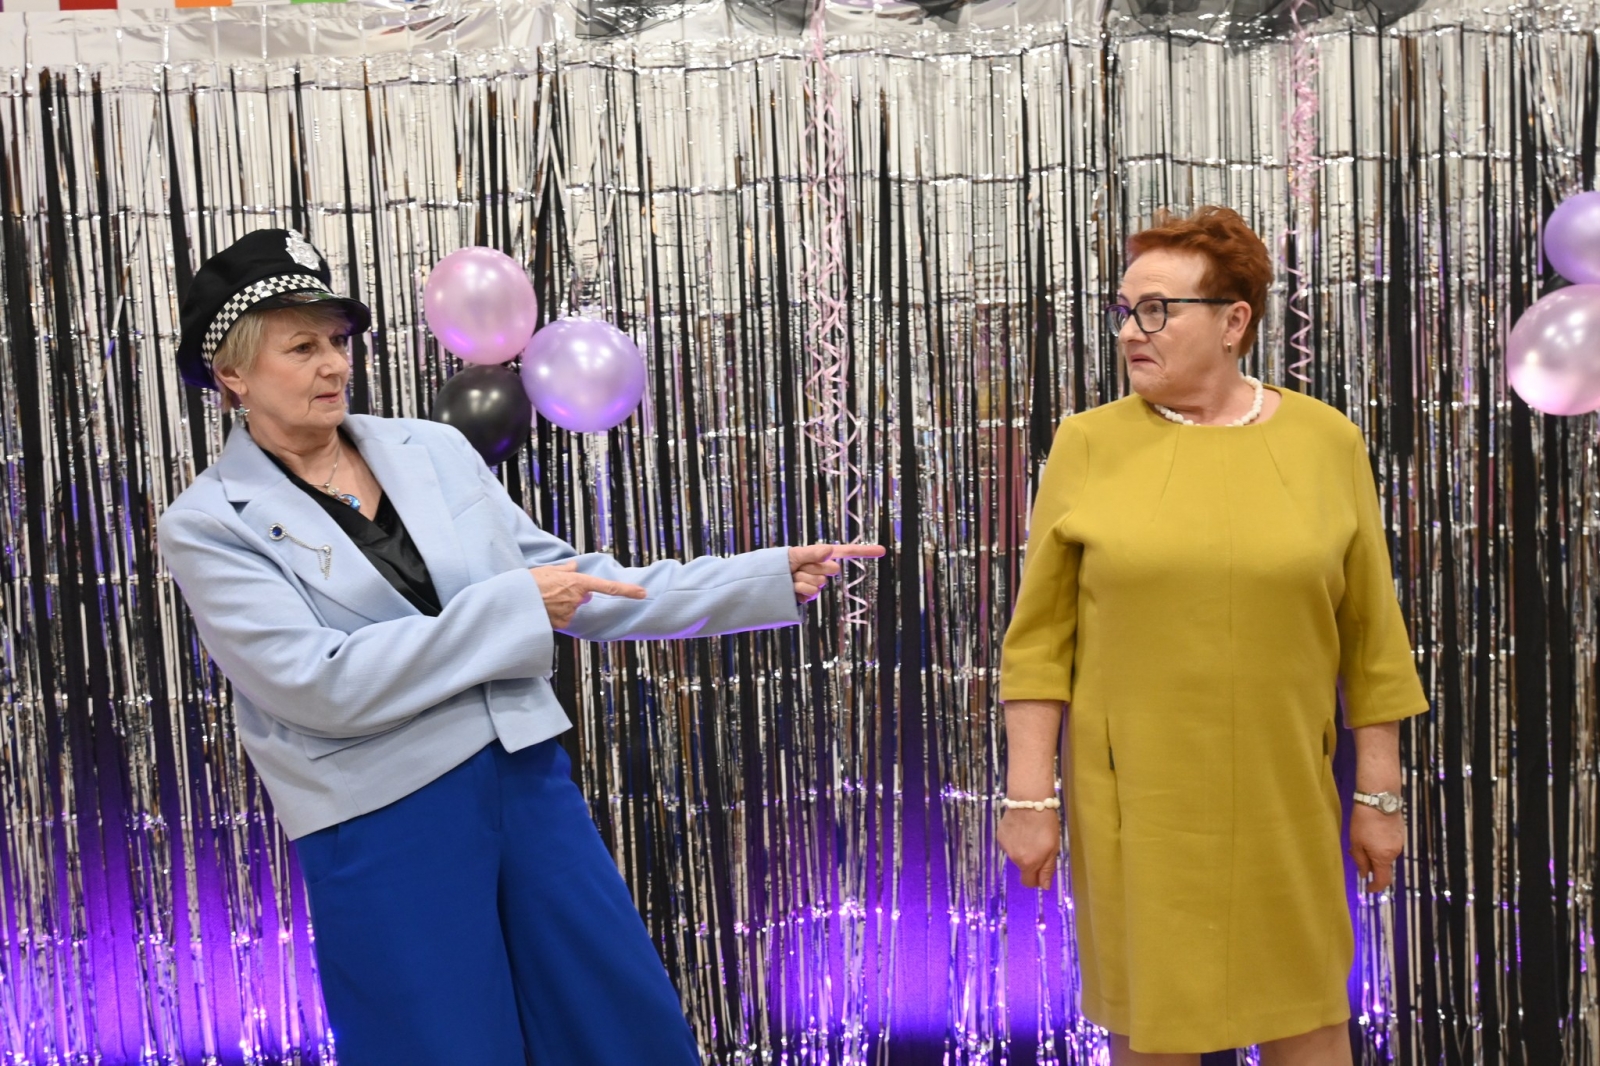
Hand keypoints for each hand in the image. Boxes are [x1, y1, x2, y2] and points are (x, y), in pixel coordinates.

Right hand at [530, 560, 646, 629]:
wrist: (515, 601)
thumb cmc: (530, 583)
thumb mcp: (548, 570)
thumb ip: (565, 569)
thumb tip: (574, 566)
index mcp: (577, 581)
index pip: (607, 587)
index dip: (627, 590)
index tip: (642, 593)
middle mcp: (577, 597)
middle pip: (584, 596)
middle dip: (575, 593)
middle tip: (555, 589)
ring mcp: (570, 612)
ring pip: (573, 607)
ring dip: (563, 603)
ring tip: (545, 599)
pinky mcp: (563, 624)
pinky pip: (565, 618)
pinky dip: (556, 614)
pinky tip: (544, 609)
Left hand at [787, 543, 886, 603]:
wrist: (761, 584)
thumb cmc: (777, 565)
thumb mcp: (793, 555)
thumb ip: (812, 553)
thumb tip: (831, 550)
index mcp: (820, 556)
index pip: (846, 552)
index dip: (864, 552)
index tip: (882, 550)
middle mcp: (820, 570)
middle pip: (830, 569)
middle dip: (812, 567)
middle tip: (796, 568)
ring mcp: (816, 585)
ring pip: (818, 582)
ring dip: (801, 580)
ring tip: (789, 579)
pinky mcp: (809, 597)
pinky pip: (811, 593)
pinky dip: (798, 590)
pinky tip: (790, 590)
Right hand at [997, 807, 1060, 888]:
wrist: (1028, 801)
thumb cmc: (1046, 824)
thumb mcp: (1053, 848)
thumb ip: (1047, 869)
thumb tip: (1044, 887)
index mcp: (1028, 863)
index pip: (1028, 882)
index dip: (1036, 879)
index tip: (1042, 870)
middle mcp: (1014, 858)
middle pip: (1023, 867)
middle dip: (1031, 861)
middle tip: (1040, 845)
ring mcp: (1005, 846)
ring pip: (1016, 854)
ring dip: (1023, 849)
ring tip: (1030, 832)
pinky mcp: (1000, 835)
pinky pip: (1009, 844)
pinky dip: (1015, 839)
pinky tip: (1021, 827)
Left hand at [1349, 803, 1404, 893]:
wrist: (1379, 799)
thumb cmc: (1364, 821)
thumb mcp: (1356, 842)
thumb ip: (1360, 861)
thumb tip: (1364, 874)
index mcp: (1384, 857)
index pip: (1383, 880)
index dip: (1375, 886)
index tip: (1368, 888)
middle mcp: (1395, 852)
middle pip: (1383, 865)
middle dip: (1371, 864)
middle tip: (1356, 854)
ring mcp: (1400, 841)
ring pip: (1386, 854)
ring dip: (1375, 852)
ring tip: (1361, 839)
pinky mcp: (1400, 832)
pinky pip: (1390, 844)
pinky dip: (1380, 844)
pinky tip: (1371, 832)